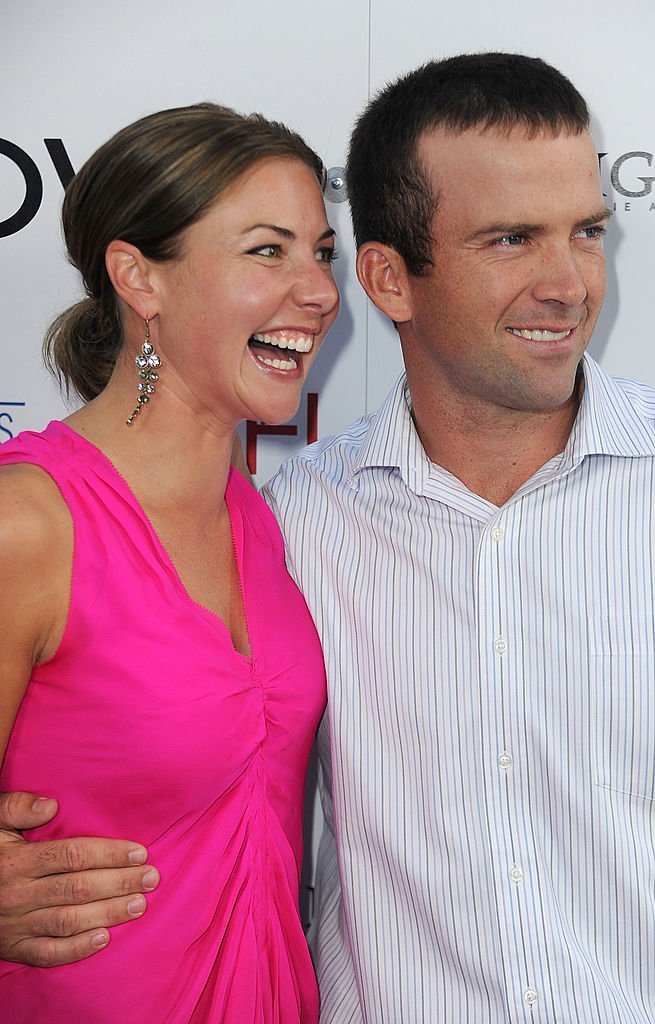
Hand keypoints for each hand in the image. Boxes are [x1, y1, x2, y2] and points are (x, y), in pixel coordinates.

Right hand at [0, 792, 159, 966]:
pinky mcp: (14, 947)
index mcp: (16, 860)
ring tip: (140, 904)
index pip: (72, 856)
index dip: (109, 854)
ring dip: (108, 913)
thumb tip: (50, 806)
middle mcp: (18, 893)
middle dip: (119, 882)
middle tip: (151, 878)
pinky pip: (48, 953)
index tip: (139, 852)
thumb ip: (16, 807)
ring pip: (69, 920)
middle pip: (78, 888)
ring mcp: (16, 924)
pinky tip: (104, 939)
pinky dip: (77, 949)